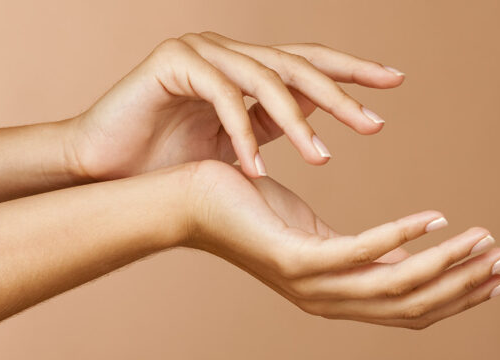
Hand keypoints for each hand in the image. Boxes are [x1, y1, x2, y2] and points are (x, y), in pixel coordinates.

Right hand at [65, 31, 404, 179]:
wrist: (105, 170)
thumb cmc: (166, 164)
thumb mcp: (231, 149)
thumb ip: (267, 131)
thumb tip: (313, 132)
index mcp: (243, 69)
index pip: (306, 63)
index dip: (351, 71)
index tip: (394, 82)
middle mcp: (226, 53)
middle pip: (296, 65)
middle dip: (339, 93)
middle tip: (374, 122)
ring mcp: (200, 51)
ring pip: (264, 79)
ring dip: (296, 122)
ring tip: (322, 159)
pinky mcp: (172, 61)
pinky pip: (221, 96)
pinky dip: (242, 134)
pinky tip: (255, 170)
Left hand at [181, 160, 499, 328]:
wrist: (192, 201)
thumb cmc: (254, 212)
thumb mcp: (317, 234)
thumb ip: (359, 250)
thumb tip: (403, 249)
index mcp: (335, 296)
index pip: (407, 308)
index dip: (456, 297)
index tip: (496, 273)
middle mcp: (326, 300)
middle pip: (410, 304)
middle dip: (463, 286)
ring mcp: (310, 284)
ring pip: (393, 284)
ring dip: (446, 264)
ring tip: (482, 239)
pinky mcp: (294, 257)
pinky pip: (359, 252)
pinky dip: (403, 236)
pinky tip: (434, 217)